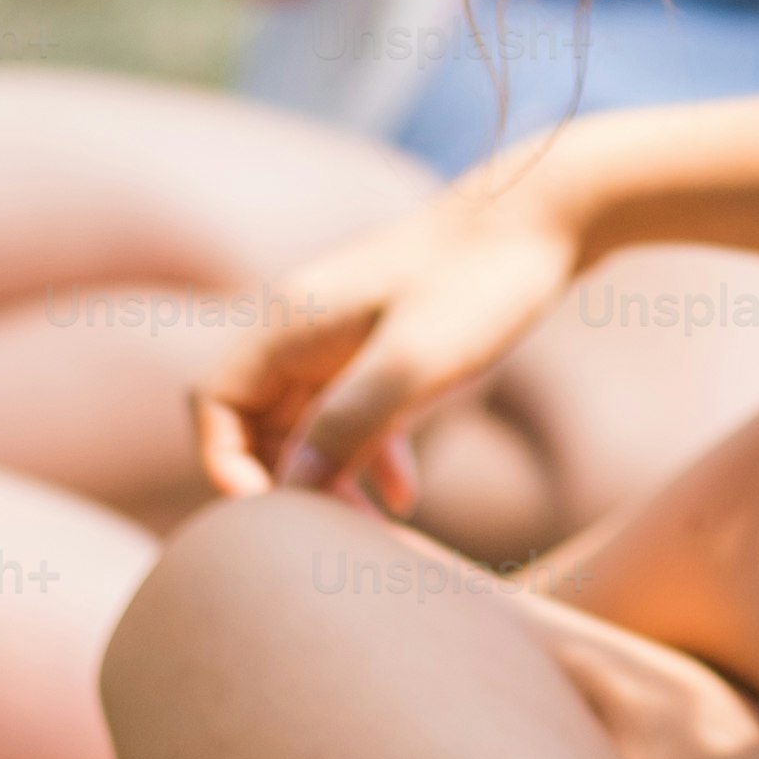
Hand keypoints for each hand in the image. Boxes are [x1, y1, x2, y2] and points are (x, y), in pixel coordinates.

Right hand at [195, 156, 589, 510]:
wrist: (545, 218)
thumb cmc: (481, 281)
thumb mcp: (415, 360)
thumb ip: (349, 422)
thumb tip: (288, 490)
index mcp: (291, 321)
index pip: (214, 402)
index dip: (227, 463)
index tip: (275, 516)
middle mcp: (305, 328)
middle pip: (255, 422)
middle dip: (283, 484)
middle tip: (327, 540)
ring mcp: (342, 336)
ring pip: (306, 424)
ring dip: (327, 479)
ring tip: (368, 533)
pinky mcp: (382, 345)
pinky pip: (352, 414)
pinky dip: (367, 457)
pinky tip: (404, 497)